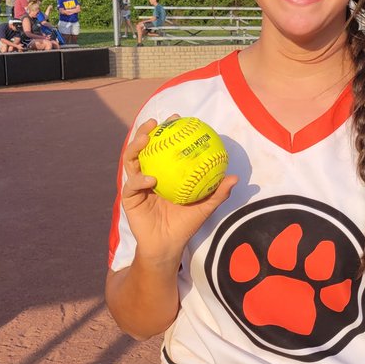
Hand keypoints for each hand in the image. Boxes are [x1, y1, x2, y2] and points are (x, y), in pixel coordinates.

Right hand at [121, 116, 236, 264]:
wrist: (167, 245)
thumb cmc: (185, 225)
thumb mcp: (204, 207)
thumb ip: (218, 193)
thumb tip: (235, 178)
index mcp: (164, 172)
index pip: (163, 147)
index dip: (168, 131)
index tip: (177, 118)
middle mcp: (147, 174)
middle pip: (142, 148)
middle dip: (144, 131)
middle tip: (155, 123)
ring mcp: (136, 185)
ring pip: (131, 161)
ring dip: (136, 148)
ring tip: (145, 140)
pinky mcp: (129, 198)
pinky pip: (132, 185)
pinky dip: (140, 179)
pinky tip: (151, 178)